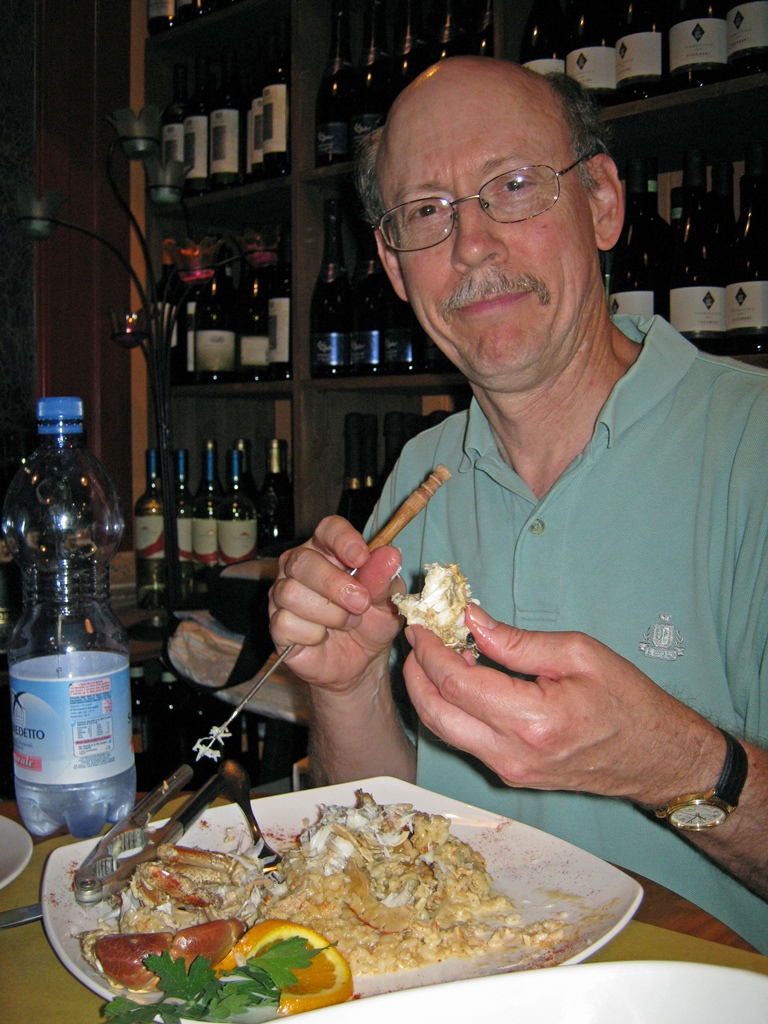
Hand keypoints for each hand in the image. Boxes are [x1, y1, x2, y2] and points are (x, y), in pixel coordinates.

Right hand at [268, 515, 404, 694]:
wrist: (362, 662)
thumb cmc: (372, 622)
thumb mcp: (386, 602)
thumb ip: (384, 579)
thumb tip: (390, 555)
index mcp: (329, 551)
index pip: (328, 529)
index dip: (343, 540)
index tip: (361, 557)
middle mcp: (301, 567)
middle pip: (302, 561)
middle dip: (335, 584)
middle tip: (361, 603)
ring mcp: (284, 595)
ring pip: (291, 592)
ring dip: (329, 613)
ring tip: (348, 622)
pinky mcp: (277, 624)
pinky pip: (286, 622)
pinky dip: (312, 634)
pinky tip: (324, 637)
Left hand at [403, 604, 723, 806]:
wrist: (656, 757)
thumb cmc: (628, 701)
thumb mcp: (578, 654)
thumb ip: (517, 641)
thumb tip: (470, 620)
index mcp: (531, 721)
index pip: (456, 683)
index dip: (430, 651)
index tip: (421, 625)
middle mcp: (512, 754)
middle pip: (436, 713)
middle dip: (416, 672)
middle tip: (417, 638)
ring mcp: (509, 771)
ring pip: (444, 731)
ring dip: (427, 692)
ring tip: (433, 655)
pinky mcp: (510, 776)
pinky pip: (464, 741)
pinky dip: (450, 709)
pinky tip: (460, 680)